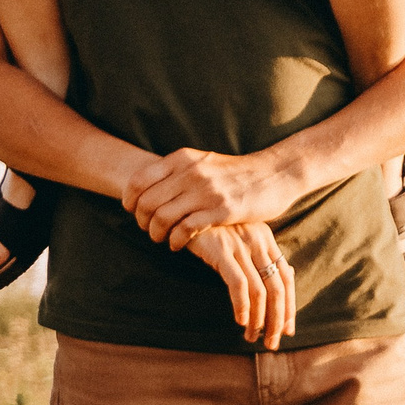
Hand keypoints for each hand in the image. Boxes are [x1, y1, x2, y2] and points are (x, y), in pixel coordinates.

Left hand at [123, 147, 295, 247]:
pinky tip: (177, 245)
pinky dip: (175, 240)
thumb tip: (150, 184)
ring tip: (160, 239)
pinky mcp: (221, 211)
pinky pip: (186, 229)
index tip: (129, 209)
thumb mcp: (203, 161)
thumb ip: (179, 170)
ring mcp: (205, 192)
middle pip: (147, 201)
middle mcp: (190, 173)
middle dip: (141, 219)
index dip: (129, 198)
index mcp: (182, 159)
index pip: (140, 179)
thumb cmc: (236, 172)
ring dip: (156, 232)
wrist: (275, 173)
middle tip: (146, 229)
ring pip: (163, 216)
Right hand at [187, 222, 296, 349]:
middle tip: (272, 342)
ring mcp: (239, 244)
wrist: (179, 204)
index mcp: (265, 238)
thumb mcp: (235, 235)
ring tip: (252, 337)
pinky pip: (238, 283)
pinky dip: (242, 305)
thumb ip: (254, 254)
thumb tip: (276, 280)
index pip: (286, 278)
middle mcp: (257, 240)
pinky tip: (240, 320)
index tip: (287, 330)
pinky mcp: (220, 249)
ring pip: (260, 290)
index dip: (289, 307)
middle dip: (278, 320)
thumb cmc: (206, 223)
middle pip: (278, 288)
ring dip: (259, 320)